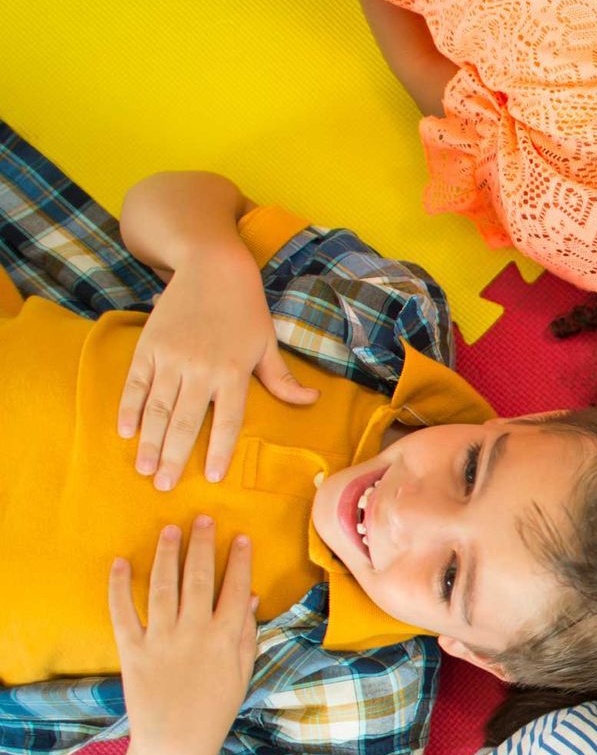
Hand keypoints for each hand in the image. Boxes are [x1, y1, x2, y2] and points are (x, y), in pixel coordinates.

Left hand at [108, 518, 257, 754]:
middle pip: (199, 578)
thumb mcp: (242, 673)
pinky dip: (120, 587)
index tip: (240, 537)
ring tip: (169, 530)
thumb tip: (249, 597)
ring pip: (164, 586)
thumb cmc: (215, 711)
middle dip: (202, 545)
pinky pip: (123, 612)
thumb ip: (246, 634)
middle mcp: (194, 632)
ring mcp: (162, 639)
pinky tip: (122, 564)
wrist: (175, 745)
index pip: (235, 587)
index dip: (238, 560)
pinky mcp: (132, 650)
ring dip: (167, 555)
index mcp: (226, 638)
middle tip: (203, 519)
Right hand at [118, 244, 315, 489]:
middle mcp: (201, 368)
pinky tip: (125, 432)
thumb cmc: (245, 309)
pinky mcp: (149, 346)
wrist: (212, 268)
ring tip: (145, 470)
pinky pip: (136, 384)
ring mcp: (172, 357)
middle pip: (187, 422)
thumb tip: (312, 401)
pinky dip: (129, 409)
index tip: (213, 477)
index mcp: (234, 372)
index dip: (220, 451)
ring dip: (150, 442)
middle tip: (165, 486)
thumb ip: (282, 379)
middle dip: (175, 457)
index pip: (228, 421)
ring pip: (159, 409)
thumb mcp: (267, 343)